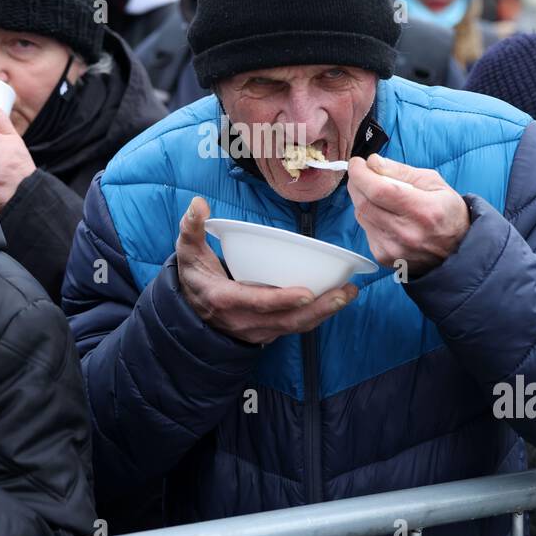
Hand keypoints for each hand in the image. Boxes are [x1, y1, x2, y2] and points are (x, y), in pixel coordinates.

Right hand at [175, 196, 357, 344]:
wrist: (191, 310)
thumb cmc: (194, 276)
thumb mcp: (187, 252)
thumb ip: (191, 227)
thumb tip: (198, 204)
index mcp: (224, 299)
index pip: (256, 302)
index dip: (281, 300)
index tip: (306, 293)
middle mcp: (243, 320)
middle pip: (286, 319)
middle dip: (318, 309)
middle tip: (344, 292)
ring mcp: (257, 330)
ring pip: (294, 326)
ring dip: (324, 312)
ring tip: (348, 293)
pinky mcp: (268, 331)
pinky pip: (295, 326)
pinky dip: (317, 315)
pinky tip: (337, 300)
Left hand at [347, 154, 469, 277]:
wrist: (457, 250)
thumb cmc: (447, 212)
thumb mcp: (434, 182)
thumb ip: (401, 171)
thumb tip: (373, 162)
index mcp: (423, 210)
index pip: (379, 190)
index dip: (361, 174)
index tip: (357, 163)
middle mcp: (407, 233)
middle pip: (364, 203)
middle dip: (357, 183)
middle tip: (362, 173)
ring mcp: (394, 248)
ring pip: (361, 215)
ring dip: (362, 199)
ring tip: (377, 193)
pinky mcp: (384, 256)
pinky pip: (365, 229)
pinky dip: (369, 216)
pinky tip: (384, 214)